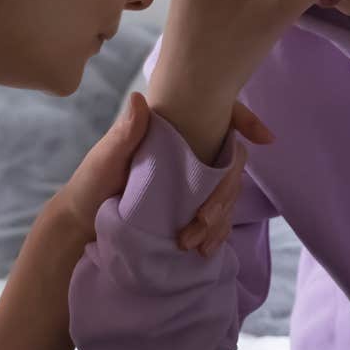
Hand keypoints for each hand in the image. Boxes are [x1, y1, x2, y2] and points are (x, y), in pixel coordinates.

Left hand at [50, 93, 273, 256]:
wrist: (83, 223)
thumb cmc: (92, 182)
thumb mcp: (106, 157)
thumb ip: (125, 133)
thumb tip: (138, 100)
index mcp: (174, 132)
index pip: (219, 118)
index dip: (246, 121)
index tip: (265, 137)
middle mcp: (190, 153)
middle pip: (228, 166)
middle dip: (224, 195)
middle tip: (202, 221)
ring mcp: (193, 184)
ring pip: (227, 194)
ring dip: (220, 220)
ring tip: (197, 244)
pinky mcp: (190, 209)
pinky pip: (217, 218)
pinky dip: (217, 233)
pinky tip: (208, 248)